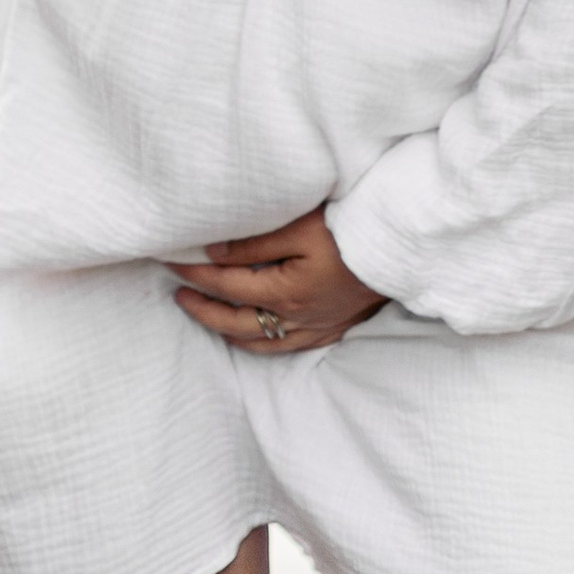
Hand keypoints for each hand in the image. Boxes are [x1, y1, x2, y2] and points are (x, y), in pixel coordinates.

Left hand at [174, 206, 387, 354]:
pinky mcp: (332, 330)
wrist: (400, 248)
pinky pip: (287, 348)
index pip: (227, 284)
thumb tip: (215, 254)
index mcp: (285, 292)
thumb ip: (256, 241)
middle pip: (236, 322)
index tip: (172, 261)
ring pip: (259, 342)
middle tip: (178, 295)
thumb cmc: (351, 230)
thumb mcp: (301, 226)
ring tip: (207, 315)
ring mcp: (315, 328)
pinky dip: (262, 344)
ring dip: (227, 330)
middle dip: (203, 309)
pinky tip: (253, 336)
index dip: (196, 274)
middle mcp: (296, 318)